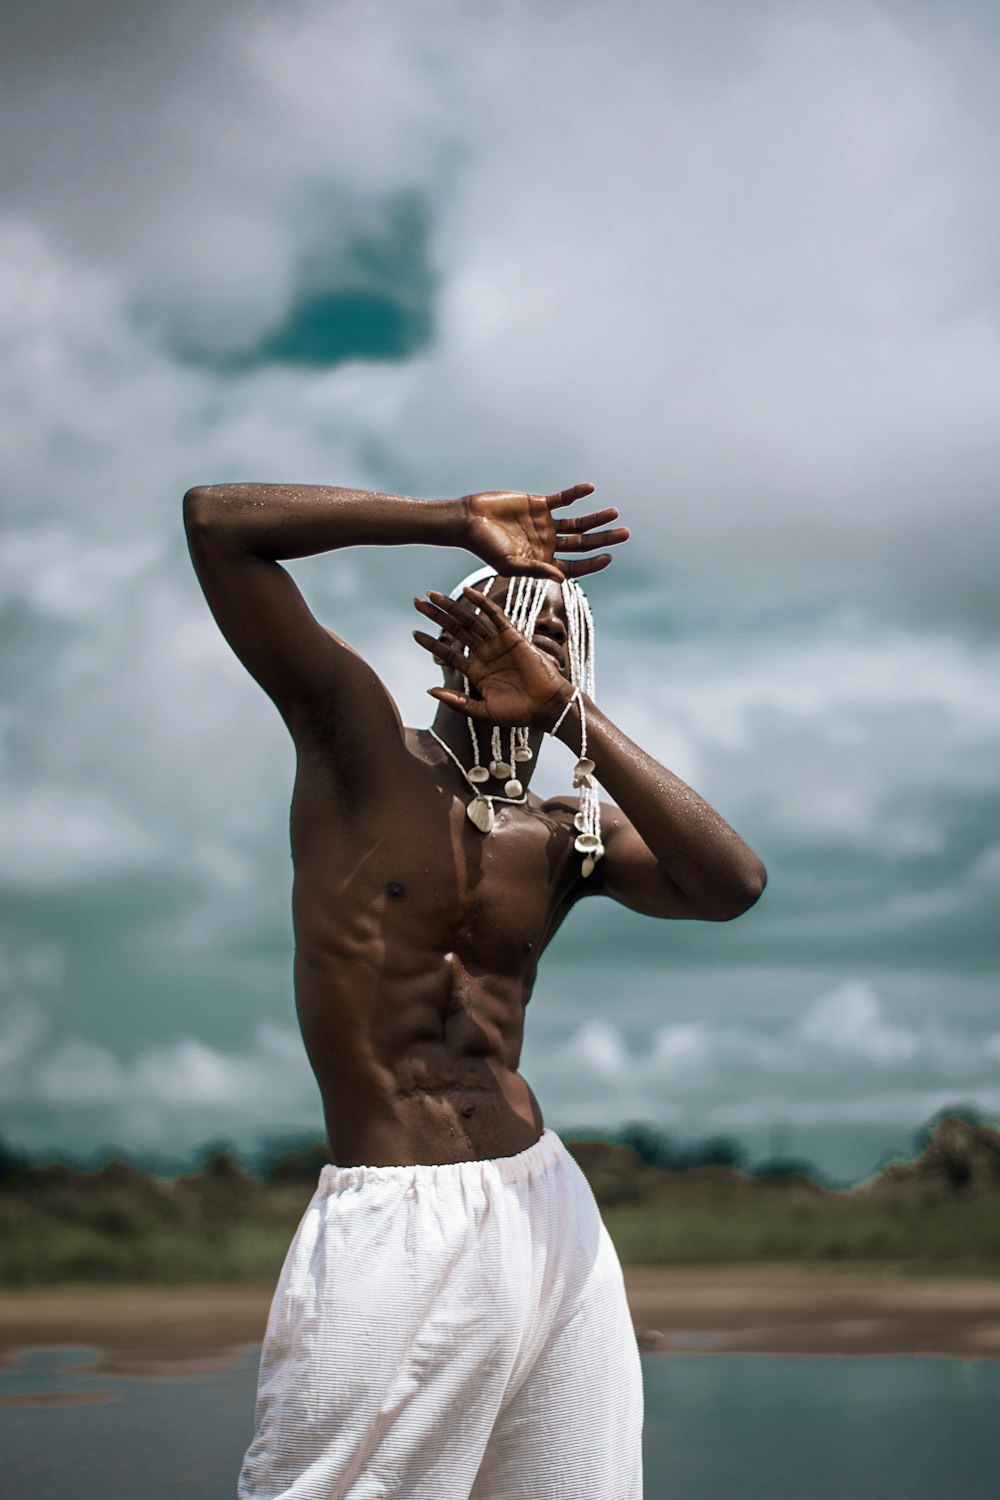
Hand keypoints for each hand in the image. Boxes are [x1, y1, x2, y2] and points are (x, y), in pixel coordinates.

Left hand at [413, 586, 573, 728]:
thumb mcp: (481, 711)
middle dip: (436, 616)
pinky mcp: (512, 636)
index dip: (432, 643)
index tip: (414, 633)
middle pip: (455, 630)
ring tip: (432, 596)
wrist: (545, 707)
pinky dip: (482, 602)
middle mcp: (484, 654)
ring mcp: (497, 644)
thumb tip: (430, 690)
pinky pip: (495, 615)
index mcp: (476, 671)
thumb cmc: (517, 713)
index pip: (449, 653)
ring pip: (470, 620)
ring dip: (451, 607)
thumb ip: (457, 701)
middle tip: (417, 603)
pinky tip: (467, 592)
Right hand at [461, 483, 627, 582]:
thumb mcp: (510, 564)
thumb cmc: (485, 547)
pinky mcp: (539, 505)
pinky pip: (563, 499)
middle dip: (603, 539)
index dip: (592, 564)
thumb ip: (536, 570)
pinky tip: (590, 489)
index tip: (608, 558)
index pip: (574, 566)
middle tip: (624, 534)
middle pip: (582, 543)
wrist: (469, 521)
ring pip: (578, 522)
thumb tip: (561, 577)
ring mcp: (545, 524)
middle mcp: (548, 544)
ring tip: (615, 513)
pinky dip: (576, 494)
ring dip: (596, 518)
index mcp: (543, 562)